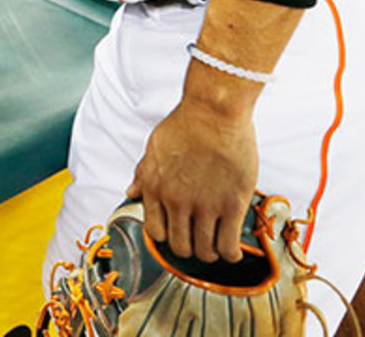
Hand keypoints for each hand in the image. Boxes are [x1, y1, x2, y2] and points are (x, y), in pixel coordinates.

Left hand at [126, 97, 257, 262]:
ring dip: (210, 253)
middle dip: (188, 249)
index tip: (175, 234)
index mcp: (154, 188)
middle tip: (198, 242)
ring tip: (216, 247)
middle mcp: (176, 201)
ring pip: (204, 250)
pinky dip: (231, 254)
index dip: (165, 236)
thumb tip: (131, 191)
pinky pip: (228, 245)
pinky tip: (233, 251)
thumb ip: (143, 173)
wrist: (214, 111)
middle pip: (180, 246)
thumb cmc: (186, 123)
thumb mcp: (154, 147)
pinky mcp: (231, 205)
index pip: (154, 231)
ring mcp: (204, 206)